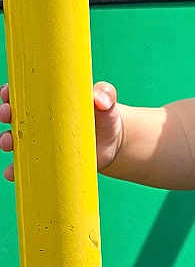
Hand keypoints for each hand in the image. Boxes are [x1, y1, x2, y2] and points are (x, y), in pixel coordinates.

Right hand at [0, 80, 125, 181]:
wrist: (113, 145)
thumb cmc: (106, 118)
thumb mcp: (107, 104)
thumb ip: (105, 95)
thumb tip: (100, 99)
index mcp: (47, 101)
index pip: (22, 93)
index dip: (10, 93)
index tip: (8, 95)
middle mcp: (38, 120)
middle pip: (14, 115)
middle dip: (6, 114)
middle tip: (8, 117)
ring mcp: (40, 142)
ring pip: (16, 140)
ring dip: (7, 141)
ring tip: (9, 143)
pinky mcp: (47, 161)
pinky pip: (27, 166)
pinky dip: (17, 170)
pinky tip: (12, 173)